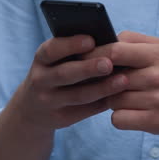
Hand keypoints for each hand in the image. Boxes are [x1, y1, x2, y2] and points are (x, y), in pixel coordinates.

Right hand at [7, 35, 128, 132]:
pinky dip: (104, 101)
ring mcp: (49, 102)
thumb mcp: (56, 60)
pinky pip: (86, 110)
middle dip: (88, 68)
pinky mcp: (62, 118)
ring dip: (103, 88)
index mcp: (41, 59)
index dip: (70, 45)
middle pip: (65, 74)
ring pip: (79, 95)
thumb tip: (110, 43)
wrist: (35, 108)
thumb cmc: (57, 72)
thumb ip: (76, 52)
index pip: (51, 50)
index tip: (91, 40)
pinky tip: (121, 95)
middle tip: (109, 63)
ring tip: (123, 80)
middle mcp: (41, 80)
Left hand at [83, 31, 158, 135]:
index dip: (95, 55)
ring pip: (112, 99)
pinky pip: (118, 119)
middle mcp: (156, 76)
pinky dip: (119, 117)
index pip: (115, 51)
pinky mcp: (154, 121)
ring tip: (125, 97)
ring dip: (112, 99)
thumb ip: (134, 41)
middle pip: (109, 78)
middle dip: (102, 80)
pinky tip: (129, 112)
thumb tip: (105, 41)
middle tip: (105, 82)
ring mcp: (155, 100)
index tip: (85, 59)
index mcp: (156, 54)